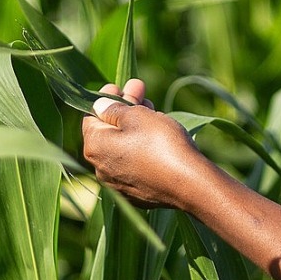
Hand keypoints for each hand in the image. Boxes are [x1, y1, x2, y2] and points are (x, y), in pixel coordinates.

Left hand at [81, 80, 219, 211]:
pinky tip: (156, 135)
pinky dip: (140, 147)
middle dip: (123, 108)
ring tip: (151, 108)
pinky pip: (133, 163)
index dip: (106, 98)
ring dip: (134, 126)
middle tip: (139, 89)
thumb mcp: (136, 116)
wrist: (189, 183)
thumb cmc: (161, 143)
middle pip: (108, 131)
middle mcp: (100, 168)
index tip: (120, 86)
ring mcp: (118, 184)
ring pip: (122, 147)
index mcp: (95, 146)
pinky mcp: (136, 193)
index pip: (91, 116)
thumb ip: (114, 108)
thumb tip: (98, 105)